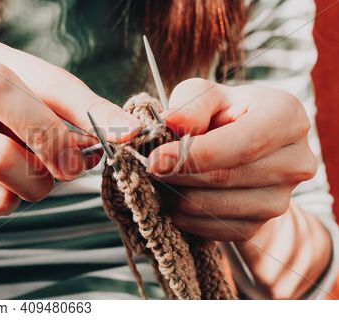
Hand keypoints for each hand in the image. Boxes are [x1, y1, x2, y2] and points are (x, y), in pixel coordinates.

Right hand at [0, 35, 140, 229]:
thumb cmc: (1, 140)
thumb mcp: (37, 118)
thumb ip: (75, 120)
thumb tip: (126, 130)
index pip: (45, 78)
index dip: (90, 107)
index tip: (127, 131)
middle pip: (7, 97)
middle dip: (55, 141)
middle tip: (74, 168)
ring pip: (2, 157)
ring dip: (35, 182)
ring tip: (31, 180)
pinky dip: (11, 202)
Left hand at [148, 78, 316, 240]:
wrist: (238, 148)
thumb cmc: (221, 115)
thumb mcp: (206, 96)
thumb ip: (191, 103)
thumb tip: (174, 120)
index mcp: (287, 118)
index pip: (243, 144)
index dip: (195, 155)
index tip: (155, 160)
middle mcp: (295, 161)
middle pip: (226, 178)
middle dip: (178, 175)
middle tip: (149, 167)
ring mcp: (281, 199)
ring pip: (214, 208)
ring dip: (177, 196)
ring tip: (162, 178)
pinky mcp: (259, 225)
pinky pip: (213, 230)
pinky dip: (185, 216)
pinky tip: (176, 196)